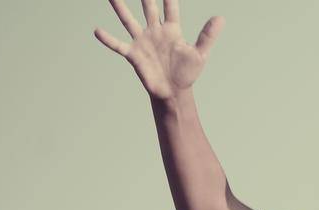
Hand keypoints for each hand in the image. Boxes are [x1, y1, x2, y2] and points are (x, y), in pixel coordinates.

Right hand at [95, 0, 222, 100]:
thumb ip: (207, 35)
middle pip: (147, 7)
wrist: (174, 92)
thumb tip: (221, 17)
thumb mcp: (200, 54)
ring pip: (128, 19)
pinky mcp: (134, 54)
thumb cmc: (187, 73)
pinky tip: (97, 31)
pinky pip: (118, 44)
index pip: (169, 6)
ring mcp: (142, 41)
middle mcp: (155, 31)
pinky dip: (108, 39)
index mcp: (172, 29)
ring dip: (120, 7)